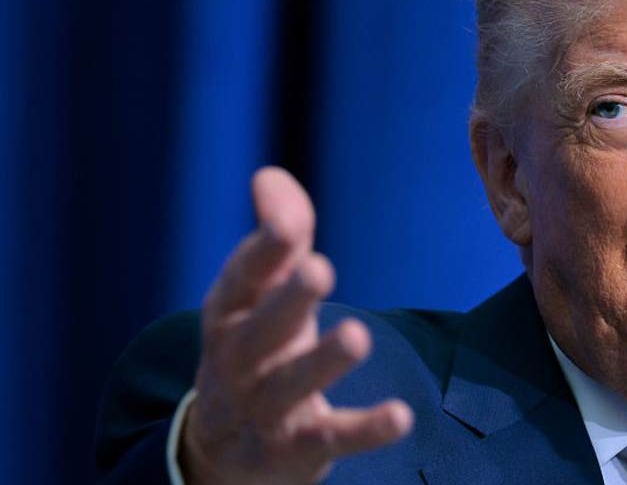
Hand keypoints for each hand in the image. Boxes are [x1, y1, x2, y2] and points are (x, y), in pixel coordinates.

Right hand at [180, 167, 413, 483]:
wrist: (225, 450)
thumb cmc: (257, 347)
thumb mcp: (262, 295)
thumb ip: (278, 237)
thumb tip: (270, 176)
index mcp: (228, 314)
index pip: (241, 280)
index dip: (263, 251)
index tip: (288, 223)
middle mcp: (237, 361)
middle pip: (259, 332)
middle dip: (287, 301)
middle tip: (320, 269)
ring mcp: (262, 409)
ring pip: (289, 386)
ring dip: (322, 363)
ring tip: (358, 337)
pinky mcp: (294, 449)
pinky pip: (330, 438)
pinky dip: (364, 430)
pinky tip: (401, 416)